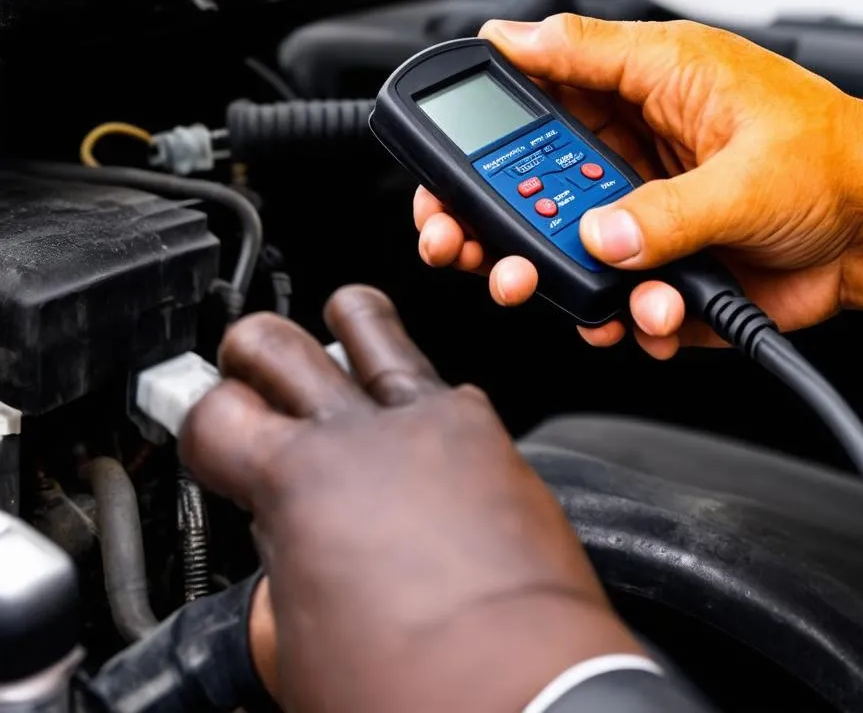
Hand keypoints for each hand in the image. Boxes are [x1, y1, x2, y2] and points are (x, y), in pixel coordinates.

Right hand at [181, 286, 641, 712]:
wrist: (524, 692)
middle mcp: (358, 432)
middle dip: (248, 349)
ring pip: (370, 322)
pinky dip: (424, 398)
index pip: (211, 412)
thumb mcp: (298, 648)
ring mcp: (428, 419)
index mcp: (294, 483)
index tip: (216, 440)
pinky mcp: (487, 428)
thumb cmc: (411, 688)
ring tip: (340, 330)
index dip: (202, 425)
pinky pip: (446, 384)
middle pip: (273, 341)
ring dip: (346, 323)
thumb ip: (283, 574)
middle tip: (252, 371)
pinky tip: (424, 428)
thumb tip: (290, 554)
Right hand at [415, 14, 862, 356]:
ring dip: (541, 273)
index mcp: (645, 87)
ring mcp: (639, 210)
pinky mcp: (657, 265)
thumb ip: (659, 197)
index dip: (482, 111)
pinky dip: (616, 314)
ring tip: (538, 286)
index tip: (441, 148)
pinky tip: (646, 314)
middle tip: (457, 239)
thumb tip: (590, 228)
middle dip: (482, 212)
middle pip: (524, 174)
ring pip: (555, 241)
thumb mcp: (744, 150)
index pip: (540, 81)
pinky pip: (609, 293)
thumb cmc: (832, 155)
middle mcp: (631, 148)